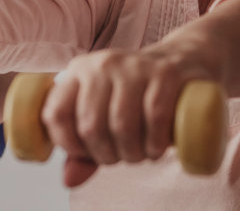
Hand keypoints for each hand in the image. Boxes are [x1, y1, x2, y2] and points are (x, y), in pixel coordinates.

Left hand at [43, 44, 221, 186]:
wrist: (183, 60)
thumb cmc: (138, 94)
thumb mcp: (106, 114)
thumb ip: (84, 147)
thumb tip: (69, 180)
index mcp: (79, 72)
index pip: (56, 113)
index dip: (69, 144)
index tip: (88, 153)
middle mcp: (102, 64)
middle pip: (90, 125)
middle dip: (106, 154)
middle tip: (122, 157)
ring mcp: (134, 66)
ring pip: (122, 123)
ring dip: (132, 152)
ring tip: (141, 154)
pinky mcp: (166, 73)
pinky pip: (154, 115)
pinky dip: (154, 142)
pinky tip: (156, 148)